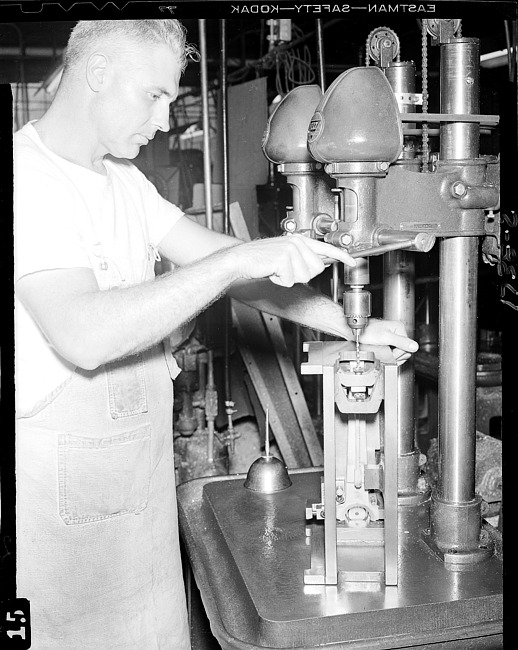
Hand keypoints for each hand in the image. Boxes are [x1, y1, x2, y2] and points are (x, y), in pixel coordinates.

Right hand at [231, 234, 355, 286]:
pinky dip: (280, 281)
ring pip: (305, 276)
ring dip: (290, 278)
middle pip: (316, 268)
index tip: (353, 262)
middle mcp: (297, 242)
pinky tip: (272, 272)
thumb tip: (321, 262)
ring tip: (277, 269)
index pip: (326, 248)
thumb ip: (305, 256)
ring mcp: (290, 249)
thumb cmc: (262, 259)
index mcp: (300, 239)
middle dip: (302, 274)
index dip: (342, 256)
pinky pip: (291, 280)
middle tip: (286, 269)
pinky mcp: (283, 259)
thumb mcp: (286, 254)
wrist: (241, 259)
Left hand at [359, 318, 418, 364]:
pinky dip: (389, 355)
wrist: (356, 332)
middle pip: (404, 350)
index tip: (390, 353)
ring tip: (383, 353)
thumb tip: (414, 347)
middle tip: (385, 354)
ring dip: (392, 356)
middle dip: (395, 355)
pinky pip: (393, 351)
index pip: (407, 347)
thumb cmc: (366, 332)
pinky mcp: (388, 341)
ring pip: (399, 352)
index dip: (398, 353)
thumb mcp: (384, 337)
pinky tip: (383, 355)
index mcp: (399, 328)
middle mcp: (397, 331)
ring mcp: (393, 337)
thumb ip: (400, 342)